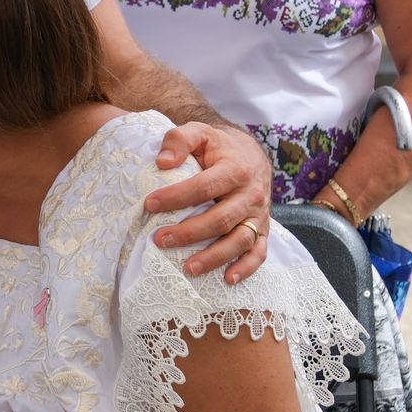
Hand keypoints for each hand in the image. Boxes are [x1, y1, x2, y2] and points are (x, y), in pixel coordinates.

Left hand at [143, 122, 270, 283]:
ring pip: (239, 240)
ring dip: (214, 257)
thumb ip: (179, 140)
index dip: (176, 197)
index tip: (149, 204)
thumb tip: (163, 162)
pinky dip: (246, 268)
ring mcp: (258, 214)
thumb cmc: (217, 146)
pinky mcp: (262, 229)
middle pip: (221, 219)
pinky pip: (259, 252)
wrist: (250, 154)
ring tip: (187, 268)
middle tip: (159, 240)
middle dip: (189, 233)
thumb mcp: (199, 132)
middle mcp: (251, 194)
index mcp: (236, 169)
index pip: (204, 186)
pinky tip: (228, 279)